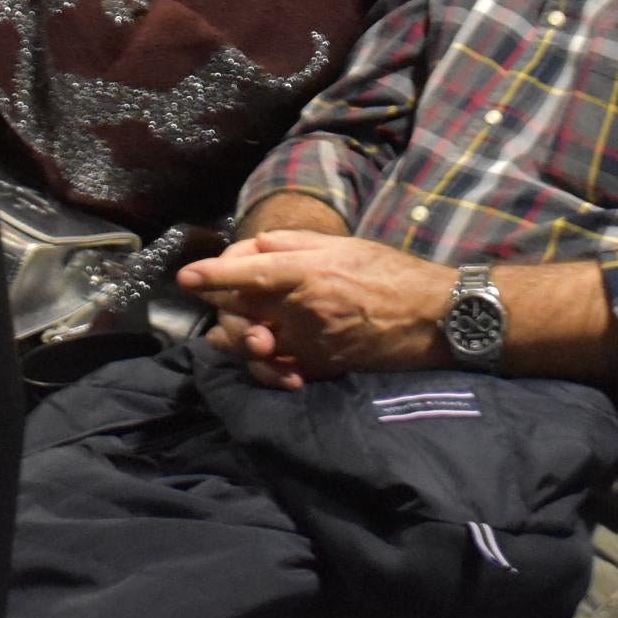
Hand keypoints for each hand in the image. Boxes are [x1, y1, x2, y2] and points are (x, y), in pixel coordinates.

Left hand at [179, 233, 455, 389]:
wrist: (433, 318)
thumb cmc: (391, 273)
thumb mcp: (345, 245)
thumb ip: (295, 245)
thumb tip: (255, 248)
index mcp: (310, 273)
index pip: (248, 273)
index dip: (212, 275)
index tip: (185, 277)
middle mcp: (304, 311)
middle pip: (242, 312)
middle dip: (225, 306)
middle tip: (226, 298)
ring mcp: (312, 344)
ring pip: (254, 346)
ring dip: (237, 338)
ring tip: (232, 332)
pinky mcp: (321, 368)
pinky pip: (279, 372)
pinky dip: (264, 364)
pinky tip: (264, 354)